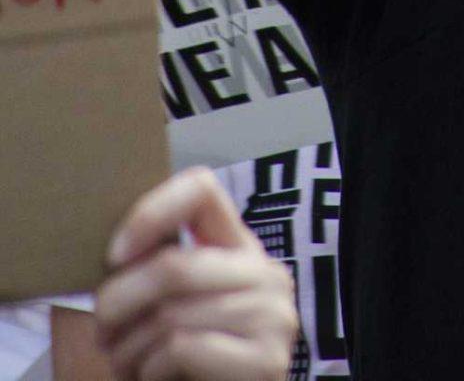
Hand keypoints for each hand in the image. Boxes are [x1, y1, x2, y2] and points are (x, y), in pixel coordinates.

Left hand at [95, 169, 297, 380]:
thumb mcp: (170, 309)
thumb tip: (112, 252)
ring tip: (126, 366)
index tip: (113, 256)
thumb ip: (157, 273)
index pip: (202, 189)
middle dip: (118, 305)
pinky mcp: (267, 361)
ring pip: (171, 315)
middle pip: (172, 266)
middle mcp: (266, 273)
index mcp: (240, 249)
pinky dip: (150, 373)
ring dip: (129, 350)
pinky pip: (183, 349)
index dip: (151, 212)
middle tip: (102, 335)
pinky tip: (155, 380)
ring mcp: (274, 317)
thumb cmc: (179, 367)